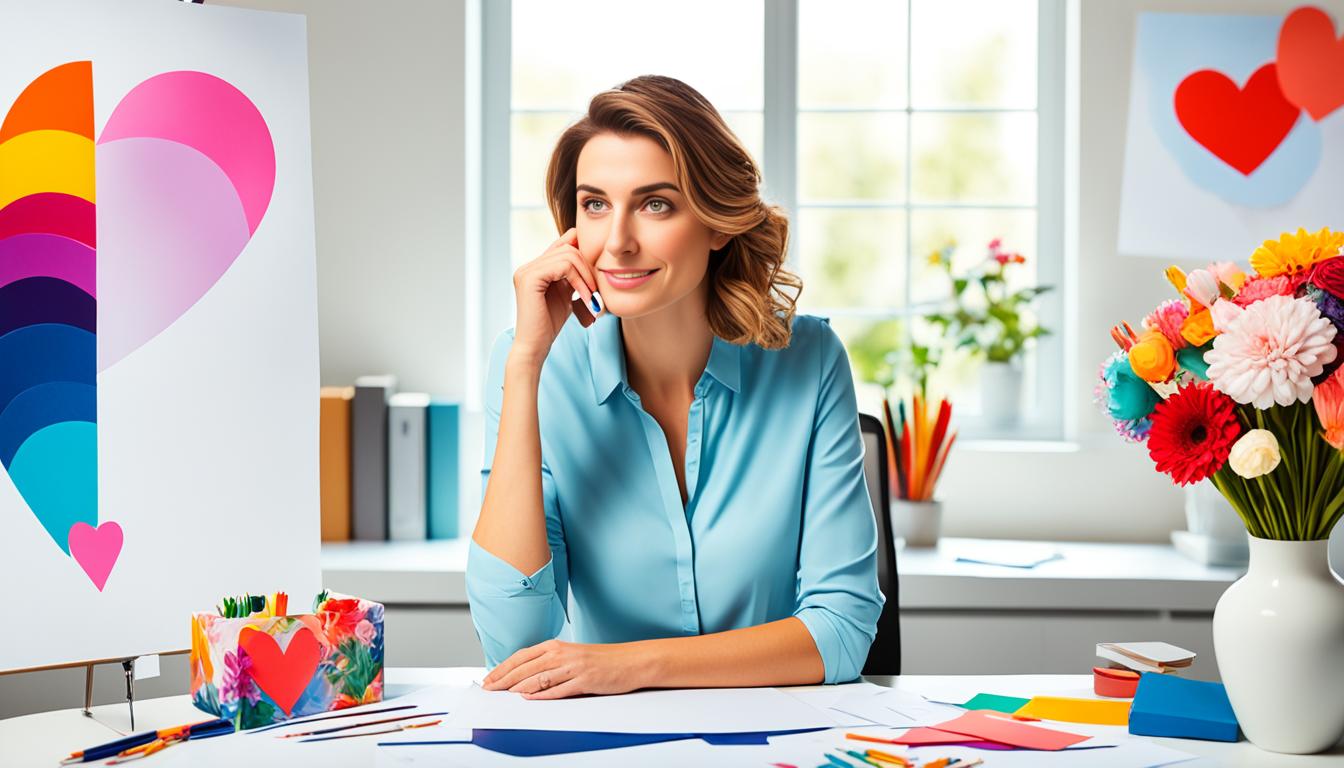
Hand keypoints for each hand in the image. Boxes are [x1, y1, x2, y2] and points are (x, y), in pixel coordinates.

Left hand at [480, 639, 649, 699]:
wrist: (631, 661)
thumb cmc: (602, 660)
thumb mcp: (572, 656)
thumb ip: (550, 663)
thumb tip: (524, 678)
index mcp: (557, 646)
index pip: (522, 656)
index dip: (503, 668)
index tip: (489, 678)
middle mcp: (563, 654)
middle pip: (526, 667)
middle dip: (504, 679)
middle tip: (489, 689)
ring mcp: (574, 667)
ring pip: (540, 677)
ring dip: (518, 687)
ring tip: (503, 694)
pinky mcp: (585, 681)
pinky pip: (559, 689)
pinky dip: (542, 694)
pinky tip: (530, 698)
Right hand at [510, 227, 600, 364]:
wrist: (535, 346)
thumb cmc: (550, 324)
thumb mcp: (566, 294)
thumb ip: (573, 276)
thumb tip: (591, 257)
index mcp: (536, 268)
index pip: (563, 243)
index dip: (583, 254)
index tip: (594, 278)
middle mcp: (528, 266)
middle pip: (568, 248)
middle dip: (588, 268)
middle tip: (596, 291)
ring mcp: (527, 270)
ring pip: (568, 255)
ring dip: (586, 277)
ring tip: (591, 297)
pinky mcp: (530, 277)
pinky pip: (563, 266)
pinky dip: (579, 281)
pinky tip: (584, 298)